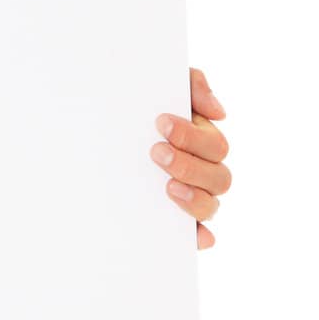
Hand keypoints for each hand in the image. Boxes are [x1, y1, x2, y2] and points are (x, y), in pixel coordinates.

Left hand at [150, 66, 230, 248]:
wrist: (100, 123)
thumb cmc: (141, 104)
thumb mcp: (165, 83)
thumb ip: (193, 85)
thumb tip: (219, 112)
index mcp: (203, 140)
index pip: (215, 145)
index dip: (192, 136)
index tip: (161, 123)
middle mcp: (203, 170)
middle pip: (218, 177)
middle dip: (188, 164)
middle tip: (155, 152)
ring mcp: (191, 195)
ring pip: (210, 205)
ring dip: (194, 198)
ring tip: (167, 187)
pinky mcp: (177, 218)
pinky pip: (197, 234)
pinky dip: (200, 236)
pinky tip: (194, 235)